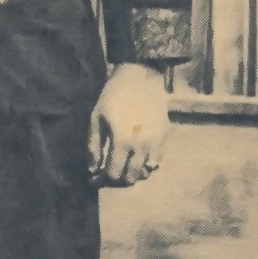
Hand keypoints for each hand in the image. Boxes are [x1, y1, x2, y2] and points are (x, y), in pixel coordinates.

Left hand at [90, 63, 170, 186]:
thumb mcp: (96, 118)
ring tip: (121, 167)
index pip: (113, 173)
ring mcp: (156, 142)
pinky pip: (157, 161)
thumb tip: (93, 170)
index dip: (102, 179)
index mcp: (122, 140)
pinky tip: (135, 160)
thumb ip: (94, 146)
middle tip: (108, 173)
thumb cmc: (113, 96)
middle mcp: (141, 145)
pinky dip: (146, 166)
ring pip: (145, 172)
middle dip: (117, 179)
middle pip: (130, 176)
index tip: (95, 179)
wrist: (140, 78)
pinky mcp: (164, 137)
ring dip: (132, 174)